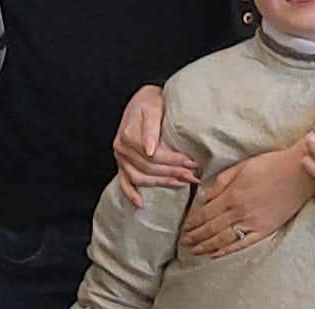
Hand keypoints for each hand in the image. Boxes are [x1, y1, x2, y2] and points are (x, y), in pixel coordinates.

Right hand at [113, 85, 198, 206]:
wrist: (144, 99)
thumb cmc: (150, 101)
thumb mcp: (153, 107)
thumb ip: (151, 128)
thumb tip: (150, 150)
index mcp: (129, 136)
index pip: (154, 156)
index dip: (174, 161)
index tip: (193, 162)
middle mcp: (122, 149)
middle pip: (149, 168)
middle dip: (173, 172)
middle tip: (193, 175)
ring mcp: (121, 158)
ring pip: (141, 178)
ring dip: (162, 183)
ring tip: (182, 183)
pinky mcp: (123, 163)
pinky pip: (124, 182)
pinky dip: (131, 193)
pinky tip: (141, 203)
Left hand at [181, 141, 314, 256]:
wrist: (298, 173)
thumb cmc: (271, 165)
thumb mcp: (242, 166)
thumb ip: (222, 182)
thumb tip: (206, 198)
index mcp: (232, 194)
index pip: (206, 212)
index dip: (193, 222)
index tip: (185, 227)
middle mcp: (239, 211)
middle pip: (211, 228)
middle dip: (196, 236)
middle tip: (184, 242)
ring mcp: (252, 222)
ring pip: (223, 238)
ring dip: (207, 245)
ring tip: (195, 250)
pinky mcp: (265, 229)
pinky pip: (243, 243)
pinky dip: (228, 250)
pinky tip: (217, 254)